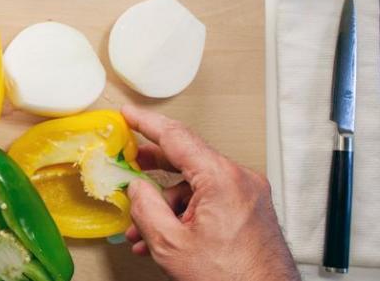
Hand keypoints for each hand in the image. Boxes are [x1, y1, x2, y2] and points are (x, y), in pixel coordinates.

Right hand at [121, 105, 299, 280]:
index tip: (129, 114)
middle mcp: (240, 180)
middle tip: (129, 162)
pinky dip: (187, 212)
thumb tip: (136, 187)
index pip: (176, 137)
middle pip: (187, 158)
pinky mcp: (250, 209)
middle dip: (153, 167)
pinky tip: (168, 233)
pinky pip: (211, 199)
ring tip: (144, 228)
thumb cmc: (231, 279)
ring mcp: (248, 194)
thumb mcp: (171, 244)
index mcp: (222, 179)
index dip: (146, 123)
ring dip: (167, 203)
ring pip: (196, 185)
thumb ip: (146, 208)